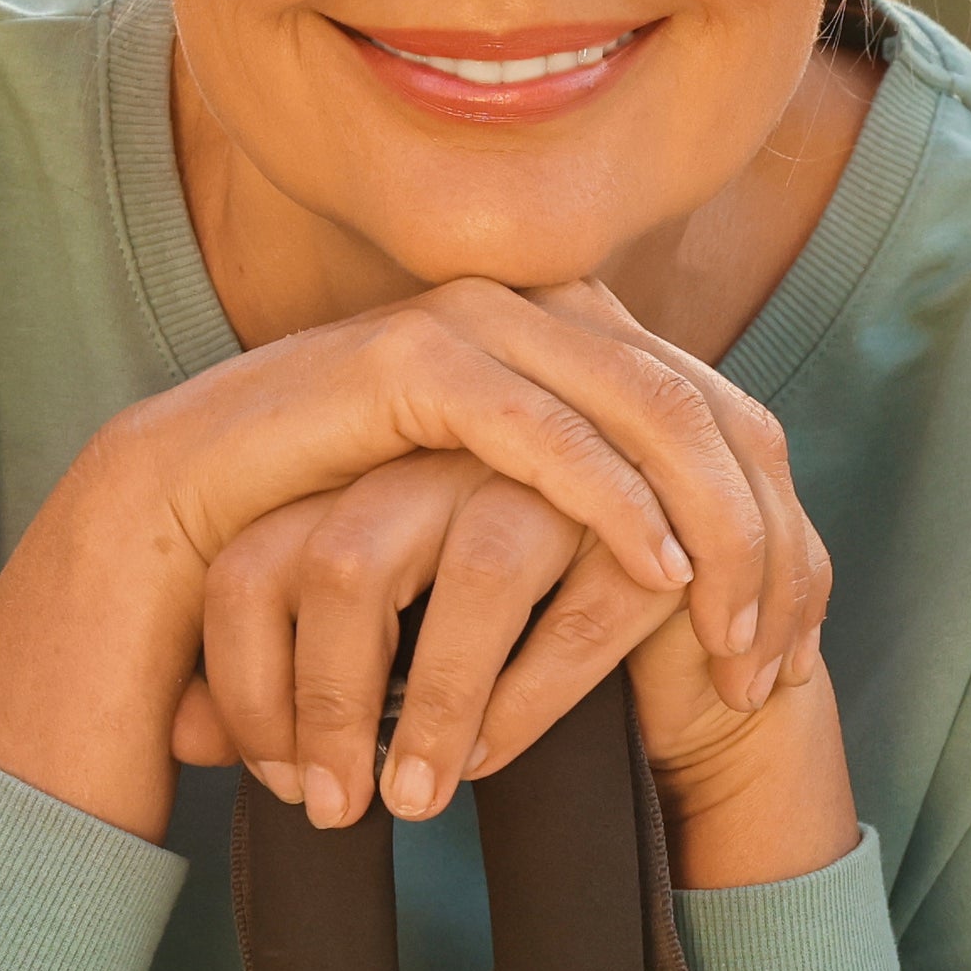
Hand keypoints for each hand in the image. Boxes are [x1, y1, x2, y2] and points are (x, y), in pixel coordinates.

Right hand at [0, 281, 822, 842]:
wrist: (177, 525)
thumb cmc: (340, 543)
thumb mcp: (491, 545)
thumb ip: (590, 534)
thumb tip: (717, 589)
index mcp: (581, 345)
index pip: (731, 424)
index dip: (783, 536)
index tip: (793, 652)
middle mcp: (543, 310)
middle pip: (718, 413)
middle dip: (767, 542)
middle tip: (776, 660)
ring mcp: (481, 318)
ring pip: (653, 411)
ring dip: (710, 530)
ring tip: (731, 633)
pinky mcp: (418, 353)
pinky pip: (549, 428)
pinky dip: (615, 499)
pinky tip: (659, 572)